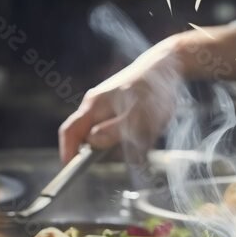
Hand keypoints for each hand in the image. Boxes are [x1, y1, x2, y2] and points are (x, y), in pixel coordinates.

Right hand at [58, 37, 182, 162]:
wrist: (168, 65)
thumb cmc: (153, 90)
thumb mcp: (138, 115)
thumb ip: (115, 130)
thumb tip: (92, 142)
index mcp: (94, 106)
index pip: (70, 132)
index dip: (68, 153)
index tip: (72, 171)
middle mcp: (97, 107)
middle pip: (92, 140)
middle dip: (112, 150)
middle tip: (136, 148)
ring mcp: (109, 107)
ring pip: (111, 137)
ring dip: (129, 143)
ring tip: (149, 132)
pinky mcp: (122, 110)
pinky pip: (124, 131)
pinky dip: (137, 136)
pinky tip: (151, 128)